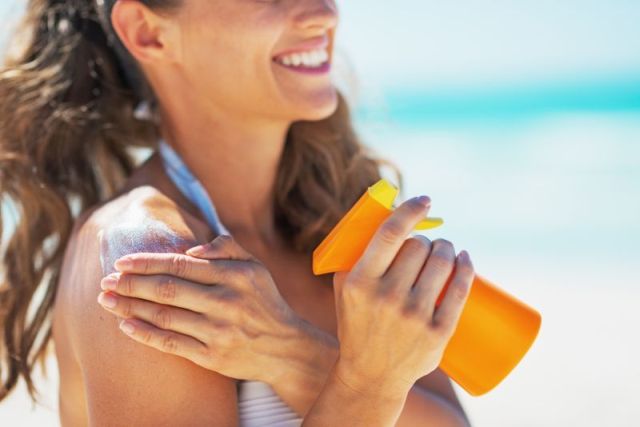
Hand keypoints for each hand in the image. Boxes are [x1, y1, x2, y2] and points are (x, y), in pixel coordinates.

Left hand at [96, 235, 302, 383]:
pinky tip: (125, 326)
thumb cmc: (263, 301)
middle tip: (105, 281)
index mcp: (235, 275)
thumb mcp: (255, 266)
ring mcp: (218, 331)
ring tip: (106, 301)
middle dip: (130, 284)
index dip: (146, 262)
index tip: (121, 261)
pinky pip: (171, 343)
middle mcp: (226, 301)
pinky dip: (145, 334)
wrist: (285, 347)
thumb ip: (227, 247)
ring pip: (164, 316)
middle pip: (167, 289)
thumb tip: (192, 248)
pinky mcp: (212, 357)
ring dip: (129, 307)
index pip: (180, 264)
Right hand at [332, 196, 474, 398]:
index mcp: (359, 282)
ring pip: (441, 263)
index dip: (410, 211)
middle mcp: (386, 296)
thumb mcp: (344, 289)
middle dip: (426, 240)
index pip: (389, 234)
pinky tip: (465, 258)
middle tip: (428, 244)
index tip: (424, 201)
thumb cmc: (357, 323)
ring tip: (445, 250)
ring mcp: (414, 316)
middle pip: (417, 247)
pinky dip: (466, 268)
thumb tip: (380, 216)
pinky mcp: (437, 332)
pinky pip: (459, 290)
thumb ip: (354, 255)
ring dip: (447, 248)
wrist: (371, 375)